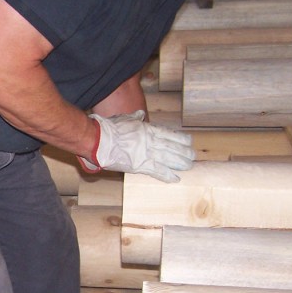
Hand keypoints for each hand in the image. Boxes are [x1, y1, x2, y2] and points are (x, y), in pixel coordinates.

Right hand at [79, 110, 194, 182]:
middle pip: (172, 147)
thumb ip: (135, 118)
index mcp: (147, 130)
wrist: (99, 140)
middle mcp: (150, 142)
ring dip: (180, 163)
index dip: (181, 139)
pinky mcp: (139, 165)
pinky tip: (175, 178)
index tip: (189, 142)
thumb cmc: (109, 128)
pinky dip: (167, 175)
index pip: (169, 134)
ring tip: (189, 166)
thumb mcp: (125, 118)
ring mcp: (146, 153)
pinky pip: (157, 171)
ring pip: (168, 159)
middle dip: (184, 152)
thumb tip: (140, 114)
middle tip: (193, 156)